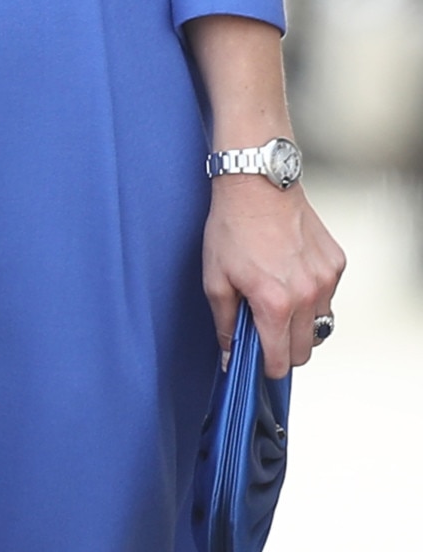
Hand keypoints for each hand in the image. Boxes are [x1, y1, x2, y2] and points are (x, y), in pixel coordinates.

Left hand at [202, 177, 345, 375]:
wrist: (257, 185)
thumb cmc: (232, 227)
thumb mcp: (214, 278)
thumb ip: (225, 323)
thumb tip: (231, 354)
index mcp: (275, 304)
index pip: (282, 361)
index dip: (268, 367)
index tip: (260, 362)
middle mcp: (307, 295)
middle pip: (306, 350)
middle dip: (286, 349)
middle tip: (265, 330)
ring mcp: (326, 279)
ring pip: (321, 325)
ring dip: (302, 324)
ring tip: (278, 301)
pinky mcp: (336, 263)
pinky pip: (328, 296)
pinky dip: (313, 296)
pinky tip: (291, 276)